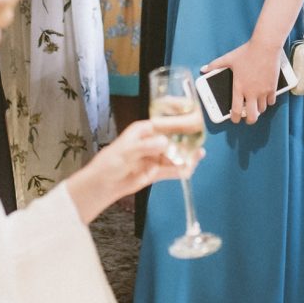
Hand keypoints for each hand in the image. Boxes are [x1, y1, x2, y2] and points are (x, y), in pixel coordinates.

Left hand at [66, 119, 201, 222]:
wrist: (103, 185)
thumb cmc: (110, 163)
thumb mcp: (126, 152)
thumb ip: (145, 147)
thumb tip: (166, 142)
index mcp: (143, 130)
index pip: (165, 122)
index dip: (180, 119)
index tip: (194, 117)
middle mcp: (152, 141)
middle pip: (173, 138)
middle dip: (187, 138)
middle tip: (201, 138)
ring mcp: (155, 156)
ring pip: (175, 154)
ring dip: (186, 155)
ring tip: (199, 155)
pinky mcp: (156, 172)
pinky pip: (172, 170)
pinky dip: (181, 169)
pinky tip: (191, 167)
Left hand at [201, 39, 279, 124]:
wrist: (265, 47)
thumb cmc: (246, 52)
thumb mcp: (228, 58)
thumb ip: (215, 65)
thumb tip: (203, 69)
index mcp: (239, 87)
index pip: (235, 110)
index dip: (234, 118)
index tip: (234, 119)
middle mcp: (251, 92)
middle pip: (252, 116)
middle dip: (249, 120)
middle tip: (247, 118)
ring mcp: (263, 91)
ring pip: (262, 109)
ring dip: (258, 109)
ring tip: (255, 106)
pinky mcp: (272, 88)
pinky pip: (271, 101)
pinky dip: (268, 101)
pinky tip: (265, 98)